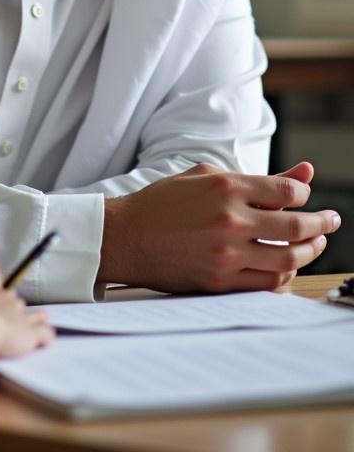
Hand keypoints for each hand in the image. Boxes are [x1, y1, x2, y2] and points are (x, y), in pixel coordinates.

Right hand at [97, 161, 341, 292]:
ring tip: (315, 244)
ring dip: (310, 250)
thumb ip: (255, 178)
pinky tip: (288, 266)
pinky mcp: (221, 280)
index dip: (303, 194)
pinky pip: (268, 282)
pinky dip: (285, 275)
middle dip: (323, 223)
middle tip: (331, 221)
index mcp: (226, 187)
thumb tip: (303, 174)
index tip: (304, 197)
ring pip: (289, 257)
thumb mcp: (204, 177)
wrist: (126, 236)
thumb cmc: (162, 203)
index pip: (288, 192)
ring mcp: (227, 253)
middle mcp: (231, 219)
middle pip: (297, 225)